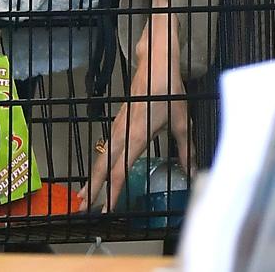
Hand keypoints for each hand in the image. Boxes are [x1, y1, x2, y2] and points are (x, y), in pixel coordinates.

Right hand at [82, 0, 192, 212]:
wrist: (156, 63)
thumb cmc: (169, 91)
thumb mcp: (183, 122)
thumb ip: (186, 150)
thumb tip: (192, 172)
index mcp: (137, 137)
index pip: (120, 171)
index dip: (112, 193)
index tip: (105, 210)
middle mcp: (123, 133)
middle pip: (103, 165)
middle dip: (93, 187)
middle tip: (82, 206)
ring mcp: (118, 125)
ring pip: (102, 154)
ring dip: (94, 174)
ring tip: (86, 192)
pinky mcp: (119, 119)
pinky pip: (107, 144)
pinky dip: (100, 159)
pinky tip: (102, 166)